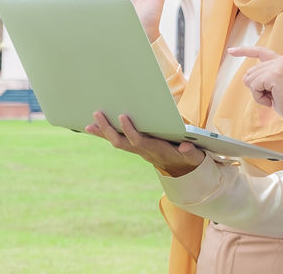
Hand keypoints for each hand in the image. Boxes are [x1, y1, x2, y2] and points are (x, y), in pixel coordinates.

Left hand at [84, 111, 205, 176]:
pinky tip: (95, 127)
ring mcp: (137, 150)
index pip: (139, 141)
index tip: (122, 116)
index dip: (129, 130)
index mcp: (156, 150)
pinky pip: (118, 140)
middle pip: (121, 142)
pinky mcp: (134, 147)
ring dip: (102, 133)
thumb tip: (185, 147)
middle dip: (108, 129)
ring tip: (88, 124)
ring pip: (116, 142)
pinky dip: (106, 134)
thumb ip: (190, 152)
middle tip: (97, 114)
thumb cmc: (187, 158)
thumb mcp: (194, 156)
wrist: (181, 170)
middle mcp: (143, 151)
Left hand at [229, 46, 282, 123]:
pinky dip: (259, 97)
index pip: (260, 51)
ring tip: (274, 98)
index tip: (231, 50)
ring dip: (258, 93)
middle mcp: (280, 60)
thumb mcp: (276, 87)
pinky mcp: (274, 75)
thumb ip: (263, 78)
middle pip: (251, 72)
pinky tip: (272, 100)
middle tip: (272, 97)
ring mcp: (277, 66)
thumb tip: (246, 78)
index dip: (244, 51)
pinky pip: (254, 86)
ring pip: (251, 79)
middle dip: (256, 88)